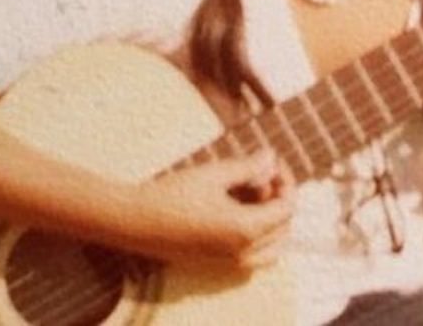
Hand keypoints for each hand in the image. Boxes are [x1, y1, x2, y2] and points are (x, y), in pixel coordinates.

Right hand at [127, 152, 294, 270]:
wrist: (136, 222)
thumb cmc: (173, 195)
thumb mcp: (214, 175)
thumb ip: (248, 167)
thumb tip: (271, 158)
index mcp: (246, 229)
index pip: (286, 207)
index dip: (285, 181)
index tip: (272, 162)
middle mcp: (243, 252)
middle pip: (283, 227)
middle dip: (278, 198)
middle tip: (262, 173)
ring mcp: (230, 263)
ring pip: (272, 246)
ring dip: (271, 220)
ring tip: (252, 192)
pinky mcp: (218, 264)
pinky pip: (254, 256)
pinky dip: (258, 236)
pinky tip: (239, 210)